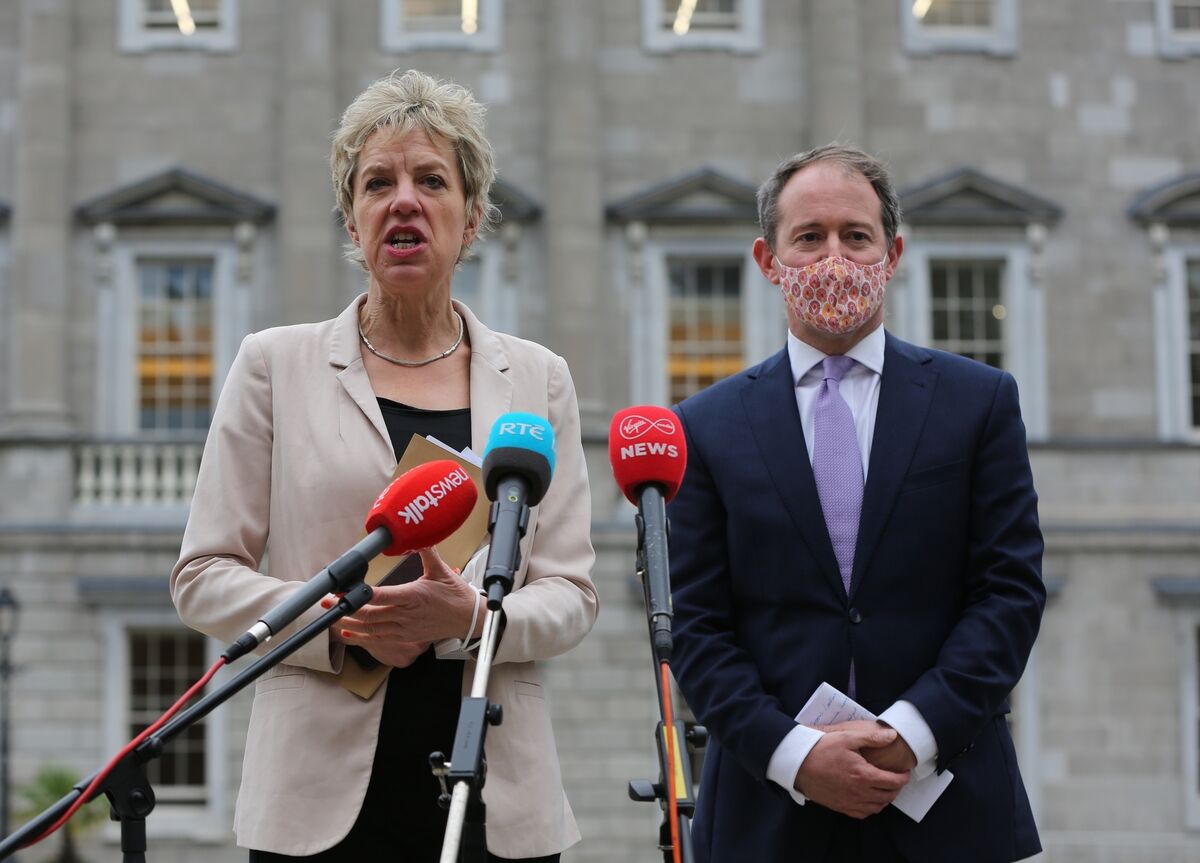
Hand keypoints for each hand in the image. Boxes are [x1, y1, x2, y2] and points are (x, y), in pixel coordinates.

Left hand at [322, 547, 479, 647]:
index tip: (344, 592)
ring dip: (349, 624)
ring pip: (371, 629)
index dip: (361, 596)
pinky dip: (360, 638)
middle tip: (327, 603)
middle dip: (346, 610)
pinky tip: (347, 634)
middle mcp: (406, 614)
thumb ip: (428, 553)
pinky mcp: (404, 637)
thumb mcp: (441, 571)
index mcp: (414, 596)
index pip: (382, 596)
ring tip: (331, 617)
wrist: (468, 620)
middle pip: (370, 615)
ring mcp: (404, 628)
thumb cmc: (455, 596)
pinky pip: (378, 639)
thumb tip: (419, 536)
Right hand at [794, 724, 908, 818]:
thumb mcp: (847, 738)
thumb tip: (893, 736)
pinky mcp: (840, 807)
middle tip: (897, 779)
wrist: (797, 763)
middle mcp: (859, 792)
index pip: (893, 782)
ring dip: (885, 799)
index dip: (903, 778)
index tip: (905, 772)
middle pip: (888, 796)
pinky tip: (870, 799)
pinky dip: (871, 808)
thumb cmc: (821, 748)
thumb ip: (872, 738)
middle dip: (897, 788)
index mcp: (863, 775)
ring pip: (877, 807)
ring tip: (885, 789)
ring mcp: (849, 802)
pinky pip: (862, 814)